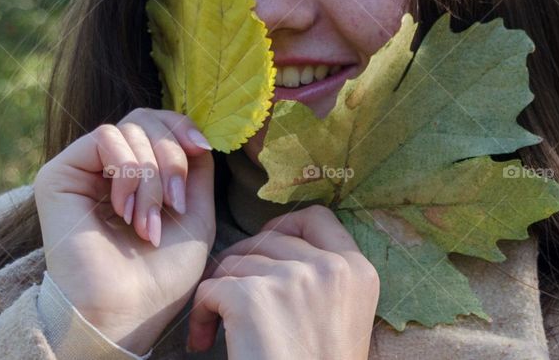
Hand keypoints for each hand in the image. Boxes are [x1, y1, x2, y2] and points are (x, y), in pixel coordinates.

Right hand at [33, 107, 215, 353]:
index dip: (182, 127)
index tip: (202, 148)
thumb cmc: (161, 274)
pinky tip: (124, 209)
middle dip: (171, 156)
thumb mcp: (195, 213)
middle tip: (174, 203)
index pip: (158, 123)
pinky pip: (105, 137)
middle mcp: (107, 168)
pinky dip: (127, 170)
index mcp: (137, 175)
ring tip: (147, 222)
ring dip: (150, 176)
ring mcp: (83, 170)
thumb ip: (196, 170)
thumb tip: (196, 133)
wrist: (126, 310)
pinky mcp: (60, 174)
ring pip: (130, 129)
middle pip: (146, 119)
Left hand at [187, 204, 379, 359]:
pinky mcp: (252, 298)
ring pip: (235, 263)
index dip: (285, 225)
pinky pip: (210, 289)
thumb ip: (328, 277)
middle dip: (243, 263)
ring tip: (219, 329)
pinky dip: (200, 316)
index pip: (316, 217)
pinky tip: (204, 341)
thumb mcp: (345, 318)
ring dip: (220, 294)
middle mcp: (329, 268)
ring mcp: (292, 279)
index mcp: (357, 271)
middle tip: (232, 297)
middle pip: (268, 238)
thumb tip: (280, 242)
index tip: (266, 247)